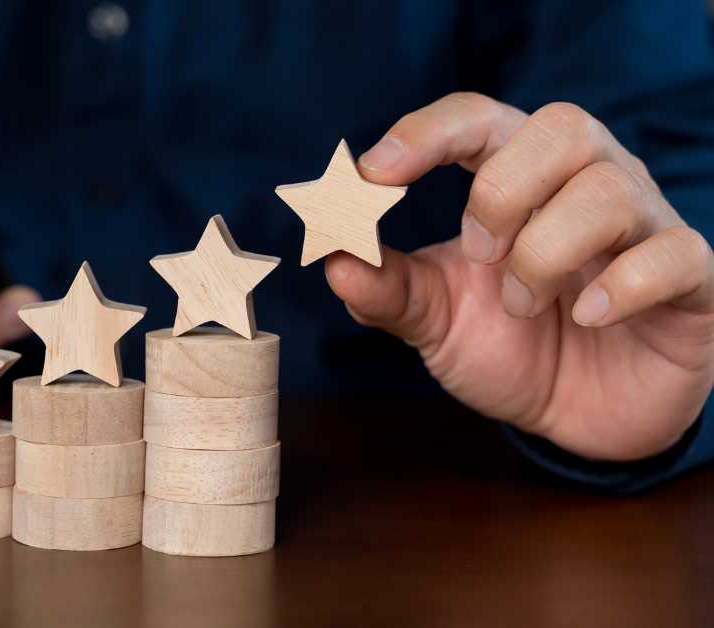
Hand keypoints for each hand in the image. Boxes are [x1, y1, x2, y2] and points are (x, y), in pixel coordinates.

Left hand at [328, 93, 713, 460]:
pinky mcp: (689, 279)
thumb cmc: (508, 345)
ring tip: (524, 305)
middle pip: (560, 128)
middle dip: (502, 191)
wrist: (577, 416)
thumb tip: (331, 261)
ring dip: (546, 253)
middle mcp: (588, 183)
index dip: (426, 133)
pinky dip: (620, 286)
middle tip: (478, 255)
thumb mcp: (436, 320)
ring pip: (609, 191)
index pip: (479, 118)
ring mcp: (644, 226)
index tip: (373, 174)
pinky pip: (672, 254)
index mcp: (521, 175)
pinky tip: (586, 316)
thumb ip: (387, 289)